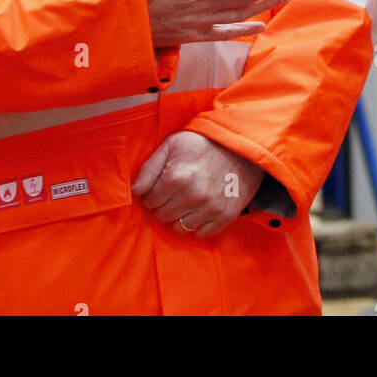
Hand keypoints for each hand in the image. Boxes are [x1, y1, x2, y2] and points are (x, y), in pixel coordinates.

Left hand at [131, 130, 264, 237]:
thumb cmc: (202, 143)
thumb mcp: (172, 145)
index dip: (153, 192)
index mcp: (176, 178)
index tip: (163, 184)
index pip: (149, 201)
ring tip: (188, 199)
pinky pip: (201, 233)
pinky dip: (198, 223)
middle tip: (175, 191)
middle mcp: (192, 197)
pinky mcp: (226, 216)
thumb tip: (135, 191)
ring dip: (180, 216)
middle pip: (163, 216)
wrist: (241, 146)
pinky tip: (201, 208)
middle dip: (165, 205)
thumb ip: (149, 168)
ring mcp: (210, 208)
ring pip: (180, 228)